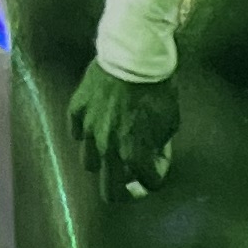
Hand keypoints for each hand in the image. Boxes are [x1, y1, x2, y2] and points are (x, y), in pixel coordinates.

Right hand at [69, 60, 179, 199]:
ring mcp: (88, 130)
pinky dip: (87, 133)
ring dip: (103, 160)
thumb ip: (160, 146)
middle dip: (123, 191)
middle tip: (129, 181)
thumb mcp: (170, 121)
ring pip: (89, 163)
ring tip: (112, 147)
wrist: (135, 54)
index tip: (158, 165)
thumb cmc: (158, 88)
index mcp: (134, 155)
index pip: (148, 184)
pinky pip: (77, 132)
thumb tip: (152, 155)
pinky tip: (97, 123)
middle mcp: (108, 149)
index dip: (156, 176)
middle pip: (109, 192)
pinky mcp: (76, 111)